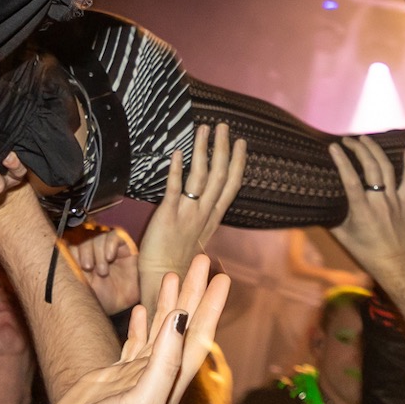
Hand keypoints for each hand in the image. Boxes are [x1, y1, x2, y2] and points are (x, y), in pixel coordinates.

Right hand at [19, 255, 231, 403]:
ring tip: (172, 274)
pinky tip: (140, 310)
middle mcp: (156, 380)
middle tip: (201, 260)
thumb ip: (161, 366)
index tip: (220, 277)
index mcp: (168, 387)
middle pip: (181, 328)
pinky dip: (140, 324)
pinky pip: (132, 345)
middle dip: (193, 294)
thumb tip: (180, 321)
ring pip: (158, 332)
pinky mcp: (110, 379)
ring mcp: (133, 379)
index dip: (210, 307)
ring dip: (168, 303)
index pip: (196, 337)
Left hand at [68, 225, 139, 315]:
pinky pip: (117, 235)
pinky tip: (110, 257)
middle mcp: (95, 248)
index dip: (74, 248)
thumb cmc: (97, 297)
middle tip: (88, 267)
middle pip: (87, 236)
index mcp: (81, 254)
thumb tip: (60, 243)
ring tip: (102, 271)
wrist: (119, 308)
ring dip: (99, 251)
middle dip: (85, 250)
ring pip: (101, 235)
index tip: (75, 263)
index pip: (74, 239)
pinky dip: (111, 244)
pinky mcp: (126, 248)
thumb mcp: (79, 281)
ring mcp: (110, 247)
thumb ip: (69, 263)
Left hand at [138, 124, 246, 317]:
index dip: (237, 162)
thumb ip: (203, 216)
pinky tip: (178, 153)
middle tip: (223, 126)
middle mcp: (204, 213)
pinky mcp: (168, 215)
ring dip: (203, 151)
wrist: (164, 277)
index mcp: (213, 217)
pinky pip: (175, 189)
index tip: (240, 143)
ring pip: (201, 177)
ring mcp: (187, 214)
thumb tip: (205, 201)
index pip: (231, 185)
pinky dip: (177, 170)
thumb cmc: (177, 257)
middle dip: (222, 149)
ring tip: (204, 129)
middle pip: (220, 175)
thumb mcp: (197, 235)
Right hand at [326, 137, 404, 291]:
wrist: (396, 266)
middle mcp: (380, 202)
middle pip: (371, 168)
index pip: (351, 180)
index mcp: (362, 210)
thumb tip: (316, 204)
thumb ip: (331, 217)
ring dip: (375, 151)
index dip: (342, 161)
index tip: (333, 147)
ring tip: (364, 139)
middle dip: (358, 149)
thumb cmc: (366, 253)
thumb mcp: (342, 236)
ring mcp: (395, 201)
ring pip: (387, 169)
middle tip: (347, 140)